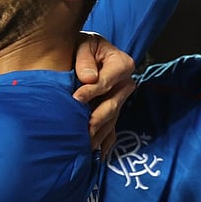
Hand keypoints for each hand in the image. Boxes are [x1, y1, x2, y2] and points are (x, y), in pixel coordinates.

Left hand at [72, 33, 135, 157]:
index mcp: (121, 64)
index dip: (91, 91)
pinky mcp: (112, 113)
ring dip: (98, 136)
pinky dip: (103, 145)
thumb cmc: (81, 46)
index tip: (75, 99)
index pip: (106, 82)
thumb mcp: (83, 44)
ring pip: (110, 122)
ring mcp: (120, 101)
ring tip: (84, 148)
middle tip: (81, 131)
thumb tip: (88, 78)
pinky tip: (96, 158)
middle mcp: (125, 84)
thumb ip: (85, 58)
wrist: (81, 52)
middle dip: (95, 120)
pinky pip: (111, 132)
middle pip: (111, 106)